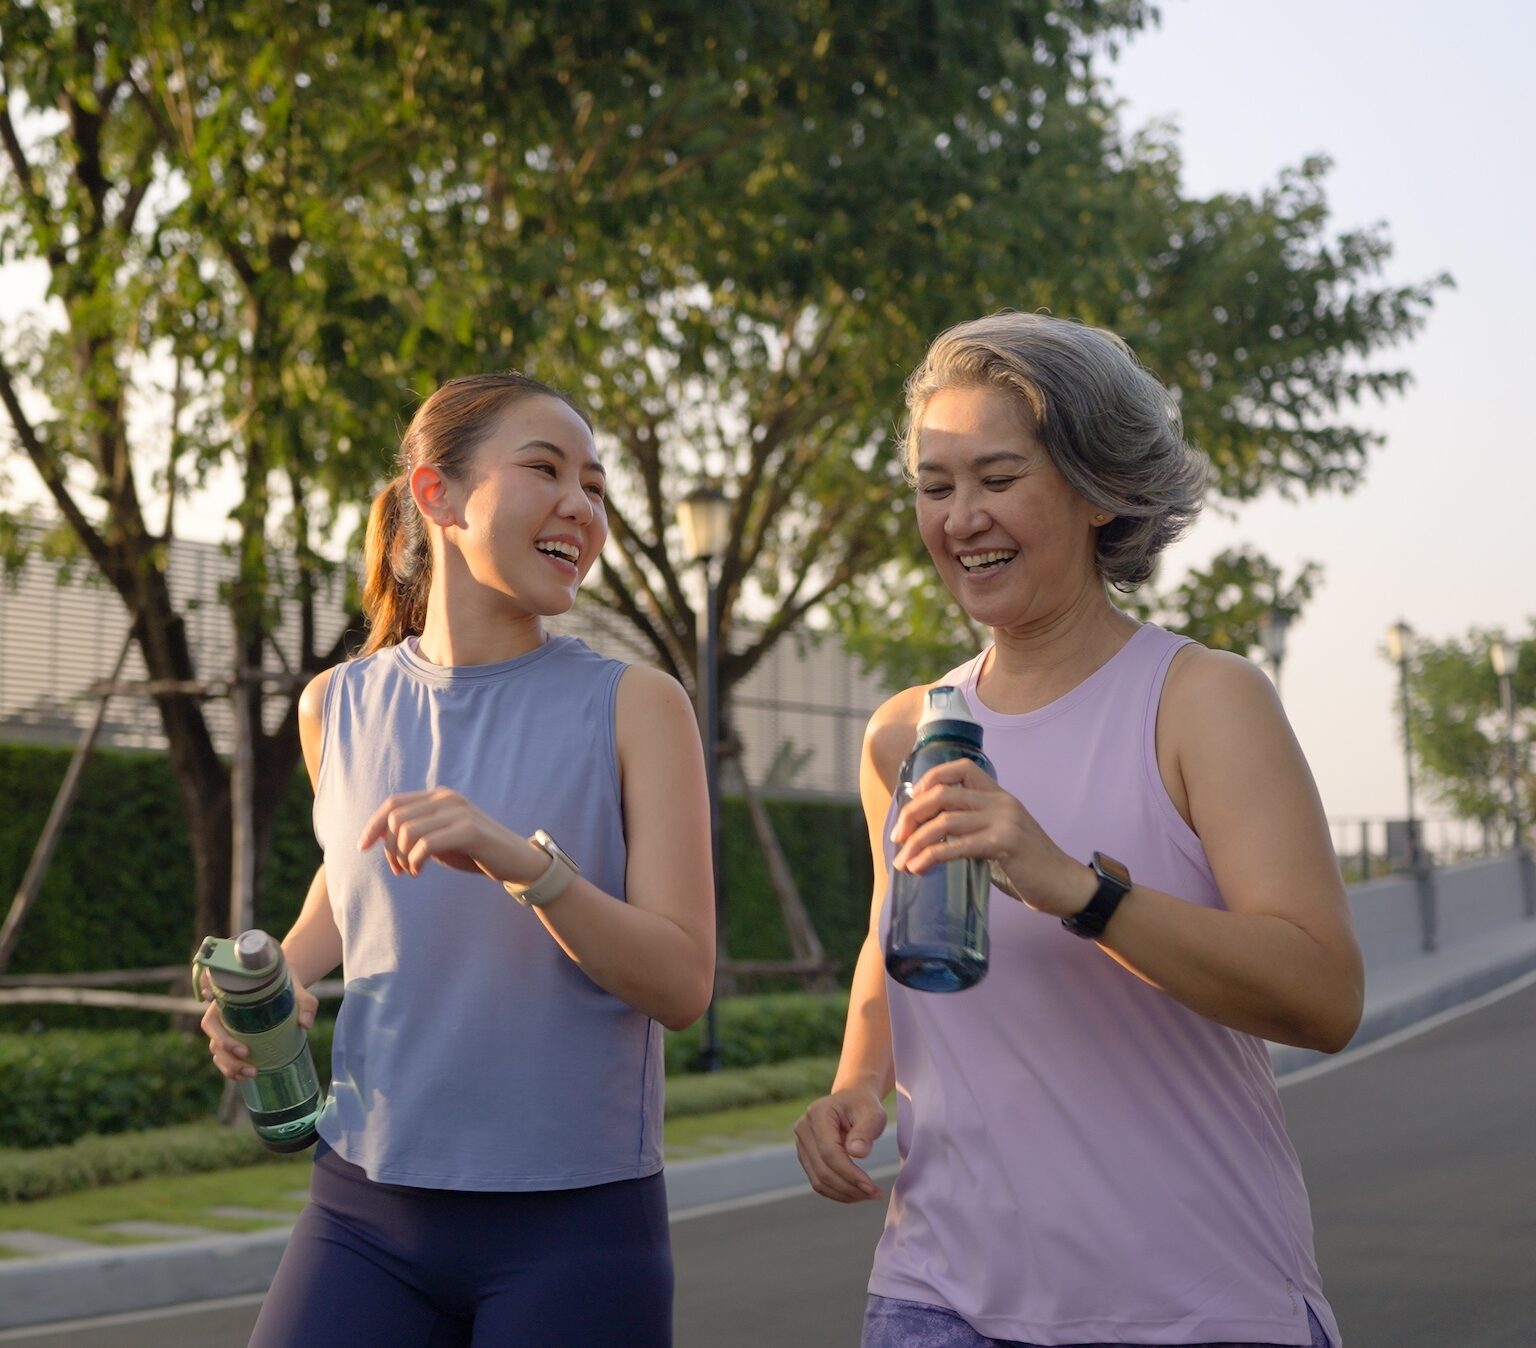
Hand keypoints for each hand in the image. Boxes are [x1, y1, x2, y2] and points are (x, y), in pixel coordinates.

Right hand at [199, 972, 316, 1081]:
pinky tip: (245, 1077)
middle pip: (214, 1043)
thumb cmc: (287, 986)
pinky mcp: (234, 1039)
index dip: (222, 1039)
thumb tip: (306, 1024)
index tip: (245, 1051)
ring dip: (230, 1068)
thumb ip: (305, 1004)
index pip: (211, 1021)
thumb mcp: (298, 992)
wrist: (285, 985)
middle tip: (253, 1069)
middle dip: (230, 1061)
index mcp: (227, 1000)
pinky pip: (225, 1058)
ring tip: (253, 1074)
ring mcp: (226, 1029)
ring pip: (218, 1053)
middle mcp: (222, 1016)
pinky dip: (231, 1070)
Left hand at [356, 788, 532, 881]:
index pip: (392, 804)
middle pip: (395, 818)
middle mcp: (447, 799)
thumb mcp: (440, 839)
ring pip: (406, 831)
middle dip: (388, 848)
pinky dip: (415, 861)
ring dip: (401, 857)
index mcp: (438, 797)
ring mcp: (459, 812)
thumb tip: (379, 838)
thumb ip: (415, 833)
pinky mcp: (469, 830)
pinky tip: (419, 872)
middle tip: (398, 869)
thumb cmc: (474, 852)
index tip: (362, 848)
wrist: (516, 860)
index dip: (372, 825)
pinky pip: (426, 844)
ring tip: (410, 871)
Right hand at [793, 1086, 887, 1202]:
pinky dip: (837, 1192)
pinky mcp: (805, 1156)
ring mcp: (801, 1144)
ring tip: (868, 1194)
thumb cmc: (863, 1106)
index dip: (850, 1173)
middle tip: (875, 1194)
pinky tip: (856, 1192)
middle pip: (823, 1169)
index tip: (871, 1187)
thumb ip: (866, 1131)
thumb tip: (857, 1153)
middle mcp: (803, 1128)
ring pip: (819, 1180)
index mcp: (818, 1113)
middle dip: (849, 1187)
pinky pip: (818, 1181)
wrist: (852, 1102)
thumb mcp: (873, 1113)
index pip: (830, 1151)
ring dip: (844, 1193)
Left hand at [888, 759, 1090, 917]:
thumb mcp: (1000, 838)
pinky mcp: (1005, 843)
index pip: (961, 768)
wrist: (1066, 886)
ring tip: (902, 862)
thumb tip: (931, 837)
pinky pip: (958, 845)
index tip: (913, 800)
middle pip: (943, 795)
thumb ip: (973, 831)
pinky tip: (919, 868)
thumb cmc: (1030, 867)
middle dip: (912, 815)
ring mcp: (1004, 821)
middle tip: (897, 838)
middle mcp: (1000, 802)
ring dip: (916, 842)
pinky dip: (932, 856)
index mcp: (999, 796)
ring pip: (945, 821)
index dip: (931, 778)